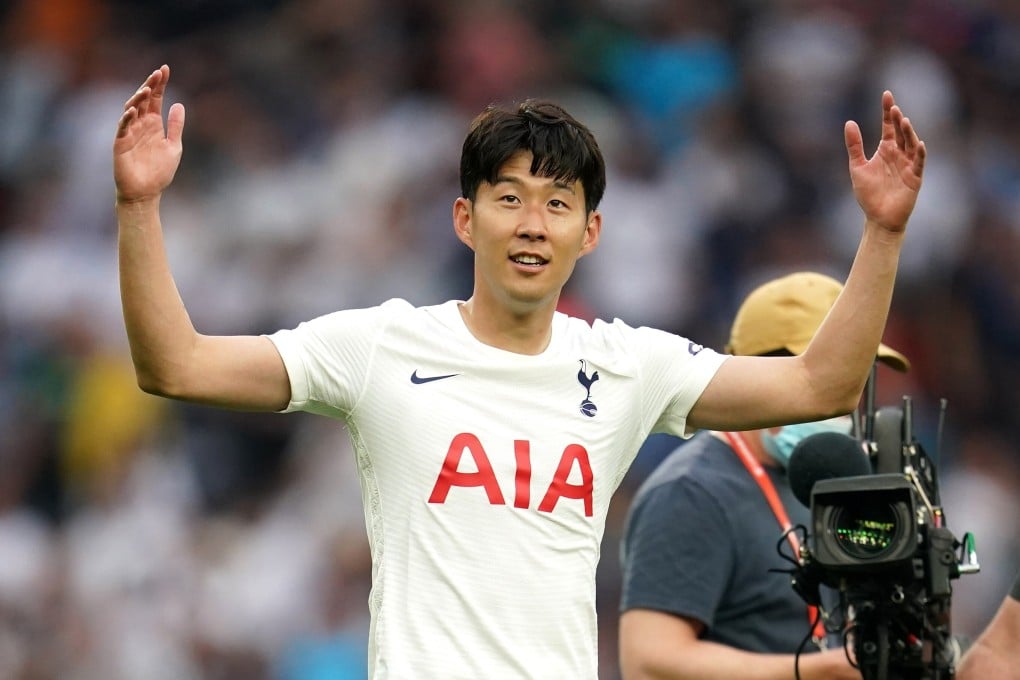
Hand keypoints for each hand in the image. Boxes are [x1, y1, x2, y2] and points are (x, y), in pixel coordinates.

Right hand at [113, 65, 184, 203]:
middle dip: (150, 86)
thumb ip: (176, 126)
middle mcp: (140, 125)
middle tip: (158, 73)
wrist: (146, 192)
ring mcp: (129, 133)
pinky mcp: (121, 144)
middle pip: (143, 100)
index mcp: (154, 124)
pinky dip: (127, 119)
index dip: (160, 84)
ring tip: (147, 89)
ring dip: (138, 99)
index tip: (165, 69)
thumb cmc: (159, 171)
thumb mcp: (174, 146)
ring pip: (131, 110)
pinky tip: (133, 110)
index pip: (155, 99)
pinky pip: (122, 128)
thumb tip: (179, 104)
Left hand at [844, 90, 925, 233]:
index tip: (886, 95)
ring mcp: (908, 164)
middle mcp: (899, 154)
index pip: (888, 126)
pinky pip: (919, 163)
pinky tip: (919, 143)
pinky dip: (920, 153)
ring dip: (908, 133)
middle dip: (897, 120)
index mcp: (886, 149)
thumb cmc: (868, 193)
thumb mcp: (857, 167)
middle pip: (900, 132)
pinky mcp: (915, 177)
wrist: (878, 218)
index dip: (887, 111)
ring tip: (904, 120)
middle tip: (893, 107)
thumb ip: (854, 146)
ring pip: (911, 144)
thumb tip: (849, 122)